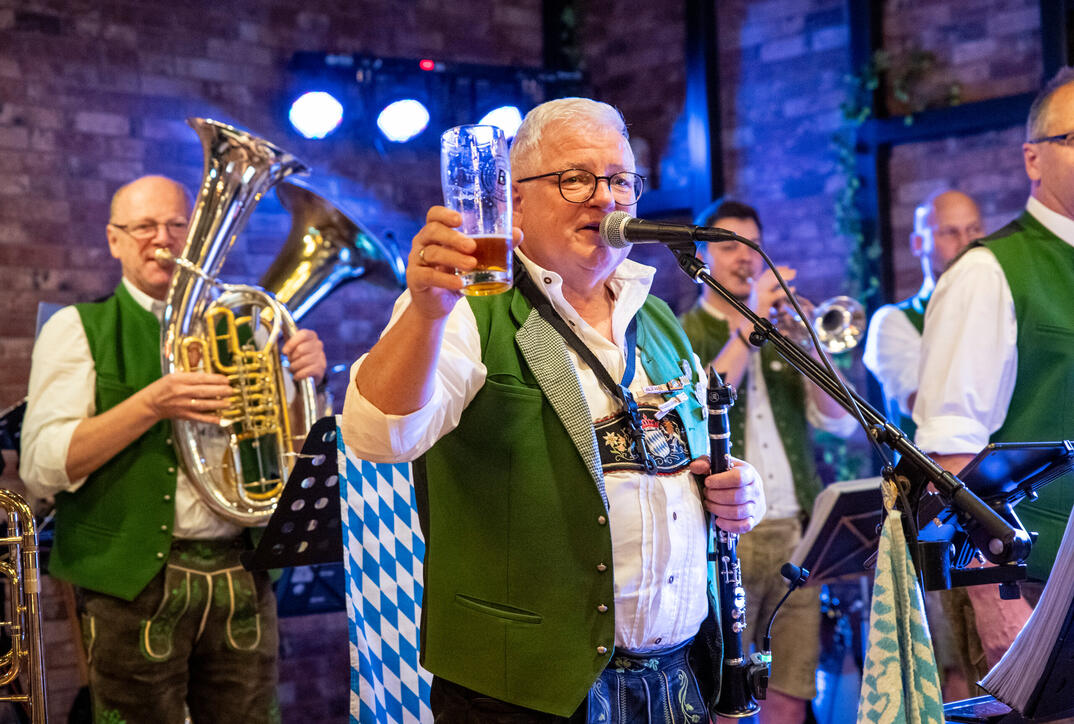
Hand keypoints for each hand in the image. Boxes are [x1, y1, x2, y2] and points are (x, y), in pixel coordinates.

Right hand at [142, 371, 232, 423]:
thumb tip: (209, 375)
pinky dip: (211, 419)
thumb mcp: (174, 376)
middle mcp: (181, 392)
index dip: (216, 379)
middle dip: (221, 391)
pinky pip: (200, 418)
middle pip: (205, 391)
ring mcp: (183, 405)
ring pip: (204, 405)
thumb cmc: (163, 388)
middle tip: (231, 390)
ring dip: (219, 404)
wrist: (151, 404)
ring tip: (229, 402)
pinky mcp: (184, 415)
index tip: (226, 379)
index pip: (201, 379)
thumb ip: (190, 375)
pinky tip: (221, 419)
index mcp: (179, 380)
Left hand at [282, 329, 325, 382]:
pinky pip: (307, 371)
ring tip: (292, 369)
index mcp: (311, 336)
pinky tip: (296, 375)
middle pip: (301, 349)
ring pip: (303, 361)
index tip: (284, 351)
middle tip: (289, 362)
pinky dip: (299, 374)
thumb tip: (284, 351)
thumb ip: (290, 345)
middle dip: (292, 357)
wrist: (312, 370)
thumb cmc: (300, 356)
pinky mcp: (321, 368)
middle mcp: (318, 345)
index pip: (303, 335)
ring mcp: (321, 356)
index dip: (292, 343)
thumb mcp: (295, 347)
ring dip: (294, 366)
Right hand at [407, 206, 521, 318]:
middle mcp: (423, 243)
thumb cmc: (454, 275)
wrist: (437, 304)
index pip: (434, 215)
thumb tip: (518, 234)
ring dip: (453, 258)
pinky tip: (460, 283)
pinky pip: (428, 275)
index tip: (460, 219)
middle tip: (472, 246)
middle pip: (433, 231)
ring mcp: (417, 261)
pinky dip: (445, 279)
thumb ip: (493, 246)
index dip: (444, 214)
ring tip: (472, 265)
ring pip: (432, 253)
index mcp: (435, 233)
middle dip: (453, 237)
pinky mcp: (415, 279)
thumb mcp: (473, 260)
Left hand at [689, 456, 765, 533]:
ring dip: (718, 510)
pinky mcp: (753, 520)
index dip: (720, 481)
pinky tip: (718, 520)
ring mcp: (756, 506)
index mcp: (749, 473)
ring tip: (709, 504)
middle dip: (715, 496)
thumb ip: (705, 463)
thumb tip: (695, 467)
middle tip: (706, 494)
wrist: (744, 487)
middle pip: (736, 496)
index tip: (708, 482)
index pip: (738, 478)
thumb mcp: (718, 464)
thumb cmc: (728, 475)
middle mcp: (755, 489)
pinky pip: (743, 526)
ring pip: (737, 512)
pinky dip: (728, 524)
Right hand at [749, 265, 796, 318]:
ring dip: (784, 276)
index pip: (768, 273)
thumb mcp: (766, 300)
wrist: (750, 324)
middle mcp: (756, 288)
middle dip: (783, 271)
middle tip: (794, 272)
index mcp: (756, 286)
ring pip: (772, 280)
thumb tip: (785, 283)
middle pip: (770, 274)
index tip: (788, 269)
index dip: (778, 269)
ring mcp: (759, 293)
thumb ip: (773, 292)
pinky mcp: (764, 301)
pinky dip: (786, 291)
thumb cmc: (760, 314)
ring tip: (793, 275)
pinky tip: (793, 288)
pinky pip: (777, 294)